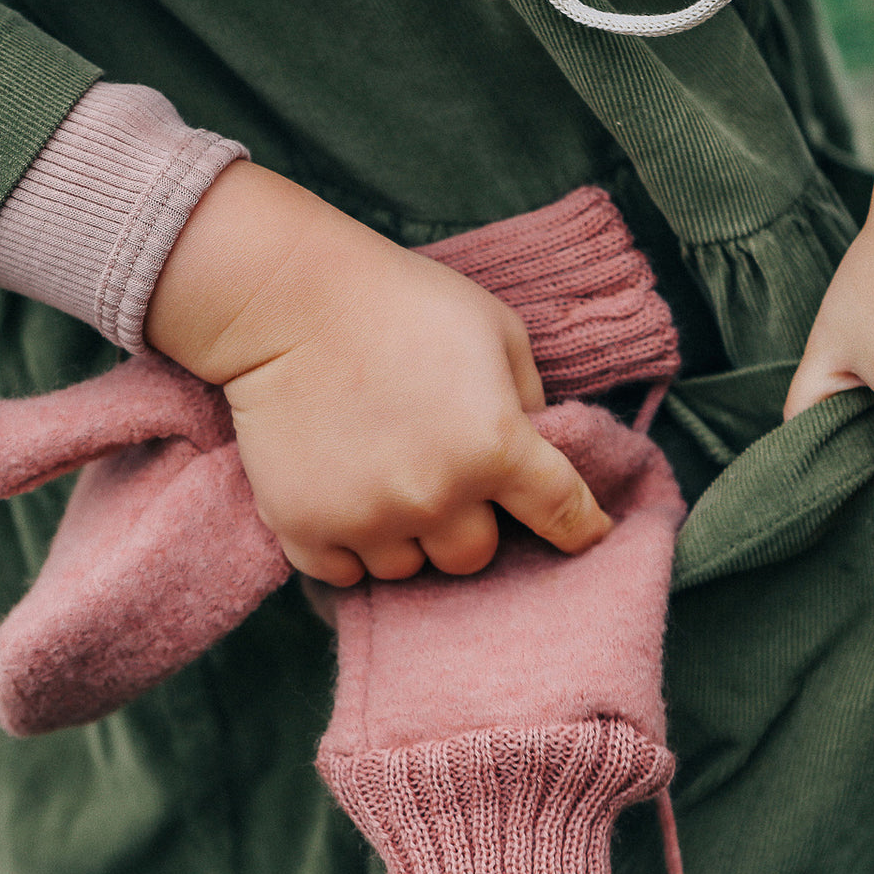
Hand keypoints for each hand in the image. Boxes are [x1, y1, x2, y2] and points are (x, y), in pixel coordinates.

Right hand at [146, 162, 609, 585]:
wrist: (287, 300)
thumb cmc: (401, 303)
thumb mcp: (496, 329)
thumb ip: (528, 399)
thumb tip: (539, 450)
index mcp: (495, 446)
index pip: (562, 514)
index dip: (580, 528)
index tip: (586, 535)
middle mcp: (435, 497)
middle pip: (472, 556)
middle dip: (467, 525)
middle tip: (441, 482)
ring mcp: (366, 519)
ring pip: (405, 567)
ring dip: (403, 536)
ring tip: (380, 481)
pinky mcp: (305, 528)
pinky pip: (342, 573)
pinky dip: (347, 547)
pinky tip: (342, 500)